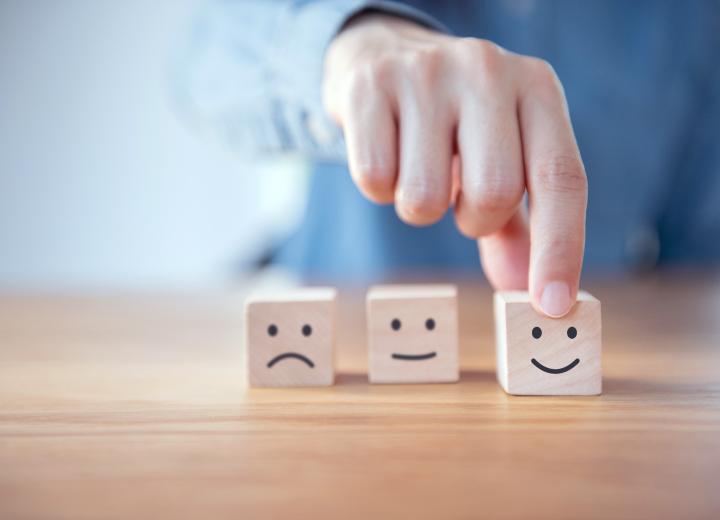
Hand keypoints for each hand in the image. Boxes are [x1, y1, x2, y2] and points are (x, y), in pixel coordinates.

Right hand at [323, 14, 586, 316]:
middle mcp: (487, 71)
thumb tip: (524, 292)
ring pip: (425, 196)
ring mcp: (426, 74)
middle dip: (471, 220)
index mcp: (537, 89)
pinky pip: (374, 180)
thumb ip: (516, 225)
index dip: (560, 248)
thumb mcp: (500, 157)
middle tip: (458, 198)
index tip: (550, 307)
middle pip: (493, 193)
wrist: (384, 54)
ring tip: (419, 168)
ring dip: (420, 206)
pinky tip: (386, 153)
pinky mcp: (370, 86)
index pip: (560, 179)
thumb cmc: (454, 122)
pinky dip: (379, 188)